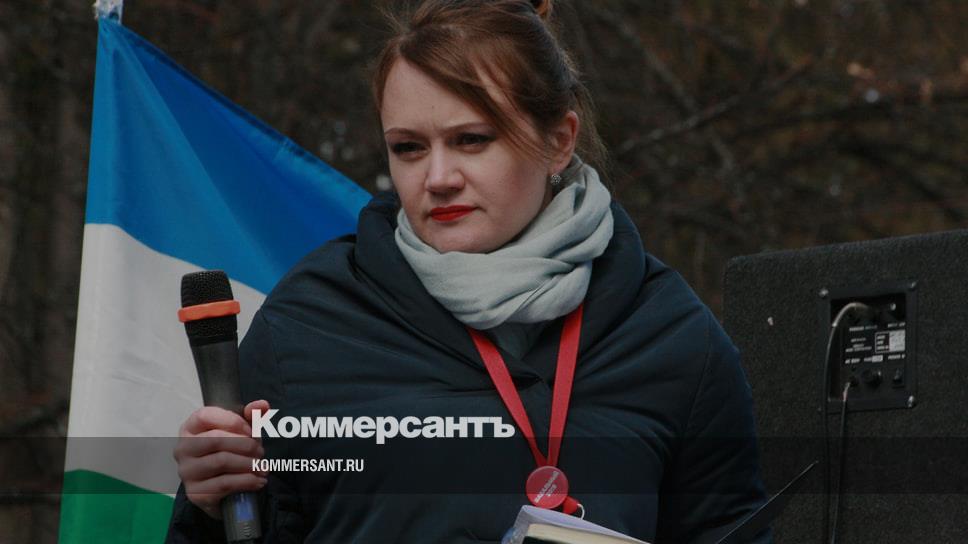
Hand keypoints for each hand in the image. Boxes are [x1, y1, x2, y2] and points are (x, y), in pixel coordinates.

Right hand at [173, 399, 269, 519]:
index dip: (233, 421)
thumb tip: (262, 404)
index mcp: (190, 428)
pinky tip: (258, 481)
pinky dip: (247, 481)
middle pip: (215, 440)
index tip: (251, 431)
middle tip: (261, 452)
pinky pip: (224, 484)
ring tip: (262, 467)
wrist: (223, 488)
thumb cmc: (231, 452)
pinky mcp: (196, 493)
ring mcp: (187, 472)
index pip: (205, 416)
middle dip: (245, 445)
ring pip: (221, 462)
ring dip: (249, 464)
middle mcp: (183, 449)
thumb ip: (251, 415)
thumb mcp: (242, 431)